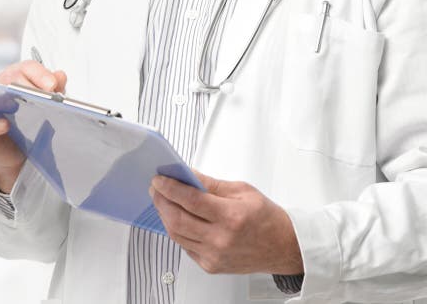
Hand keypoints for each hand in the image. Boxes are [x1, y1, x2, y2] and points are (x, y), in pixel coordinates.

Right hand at [0, 60, 66, 192]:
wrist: (16, 152)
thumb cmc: (30, 125)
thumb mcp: (45, 108)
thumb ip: (52, 91)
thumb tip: (60, 76)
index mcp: (19, 77)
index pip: (28, 68)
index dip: (41, 74)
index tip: (53, 86)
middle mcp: (1, 85)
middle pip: (12, 77)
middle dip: (28, 85)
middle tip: (43, 97)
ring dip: (6, 98)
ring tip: (18, 105)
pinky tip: (5, 126)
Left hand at [149, 171, 302, 275]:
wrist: (284, 247)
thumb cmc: (266, 217)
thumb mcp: (241, 190)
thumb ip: (210, 183)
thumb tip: (186, 174)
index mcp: (230, 217)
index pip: (190, 200)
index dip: (170, 187)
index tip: (159, 178)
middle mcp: (221, 239)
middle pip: (177, 219)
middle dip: (161, 200)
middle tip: (156, 188)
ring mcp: (215, 256)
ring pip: (176, 234)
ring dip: (165, 215)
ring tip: (162, 200)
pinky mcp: (211, 266)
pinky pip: (185, 246)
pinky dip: (176, 230)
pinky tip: (176, 218)